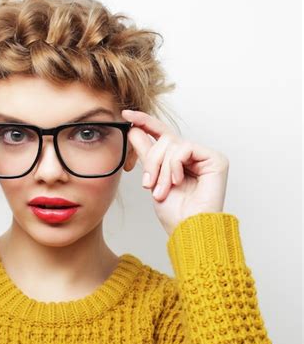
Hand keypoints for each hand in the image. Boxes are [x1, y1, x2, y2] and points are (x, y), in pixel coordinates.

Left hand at [122, 109, 229, 235]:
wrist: (187, 229)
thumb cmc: (173, 212)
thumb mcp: (152, 179)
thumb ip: (146, 153)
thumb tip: (133, 129)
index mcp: (178, 159)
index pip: (161, 133)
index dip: (145, 122)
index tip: (126, 113)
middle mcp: (192, 155)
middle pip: (164, 139)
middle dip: (151, 162)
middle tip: (148, 185)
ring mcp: (205, 156)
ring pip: (172, 144)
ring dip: (162, 169)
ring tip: (162, 190)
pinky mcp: (216, 159)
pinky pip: (185, 148)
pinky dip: (174, 165)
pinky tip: (177, 181)